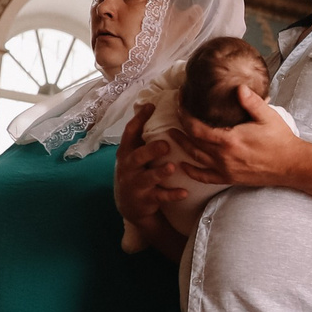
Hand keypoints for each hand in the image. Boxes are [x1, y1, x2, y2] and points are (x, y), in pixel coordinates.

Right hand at [115, 103, 189, 220]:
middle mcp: (128, 167)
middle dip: (150, 150)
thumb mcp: (133, 154)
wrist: (129, 205)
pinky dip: (172, 195)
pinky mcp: (145, 199)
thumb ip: (141, 137)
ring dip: (160, 172)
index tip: (150, 106)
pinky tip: (185, 192)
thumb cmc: (136, 172)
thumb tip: (152, 106)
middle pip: (137, 157)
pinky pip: (160, 197)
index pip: (129, 133)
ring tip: (172, 167)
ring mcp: (136, 184)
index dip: (138, 119)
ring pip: (148, 178)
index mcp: (126, 152)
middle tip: (165, 145)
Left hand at [176, 86, 311, 187]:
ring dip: (182, 145)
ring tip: (172, 134)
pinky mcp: (229, 178)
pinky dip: (192, 171)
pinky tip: (183, 165)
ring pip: (195, 157)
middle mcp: (223, 157)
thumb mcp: (268, 116)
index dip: (183, 113)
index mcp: (229, 140)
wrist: (292, 165)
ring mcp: (225, 169)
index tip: (180, 101)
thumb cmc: (281, 140)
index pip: (196, 127)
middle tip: (174, 113)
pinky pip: (205, 177)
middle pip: (192, 141)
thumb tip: (238, 87)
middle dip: (179, 126)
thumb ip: (252, 101)